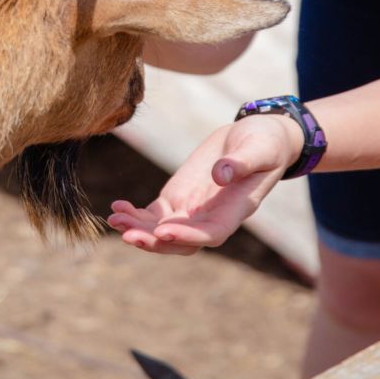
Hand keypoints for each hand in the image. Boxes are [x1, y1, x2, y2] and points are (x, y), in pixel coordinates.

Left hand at [107, 114, 302, 254]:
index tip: (164, 232)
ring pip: (162, 231)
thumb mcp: (259, 149)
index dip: (187, 236)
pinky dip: (135, 215)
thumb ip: (242, 163)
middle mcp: (211, 217)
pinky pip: (153, 215)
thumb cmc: (265, 144)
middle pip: (181, 242)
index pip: (210, 234)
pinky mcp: (177, 198)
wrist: (255, 136)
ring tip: (115, 219)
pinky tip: (117, 208)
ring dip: (138, 229)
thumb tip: (221, 173)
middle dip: (154, 242)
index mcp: (235, 210)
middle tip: (128, 235)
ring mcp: (192, 210)